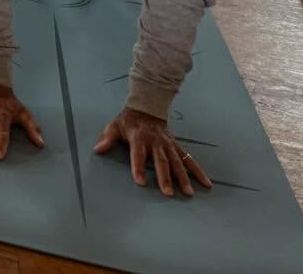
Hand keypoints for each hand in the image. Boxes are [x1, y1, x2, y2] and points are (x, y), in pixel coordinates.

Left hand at [93, 108, 211, 196]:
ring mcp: (168, 145)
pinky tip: (206, 183)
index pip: (138, 154)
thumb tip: (97, 149)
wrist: (147, 108)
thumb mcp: (114, 126)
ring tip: (188, 193)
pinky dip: (198, 171)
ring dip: (183, 177)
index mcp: (139, 138)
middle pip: (161, 161)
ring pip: (177, 162)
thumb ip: (106, 138)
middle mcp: (156, 142)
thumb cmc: (128, 121)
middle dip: (164, 177)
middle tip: (168, 193)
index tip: (140, 181)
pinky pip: (189, 159)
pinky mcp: (176, 147)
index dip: (138, 167)